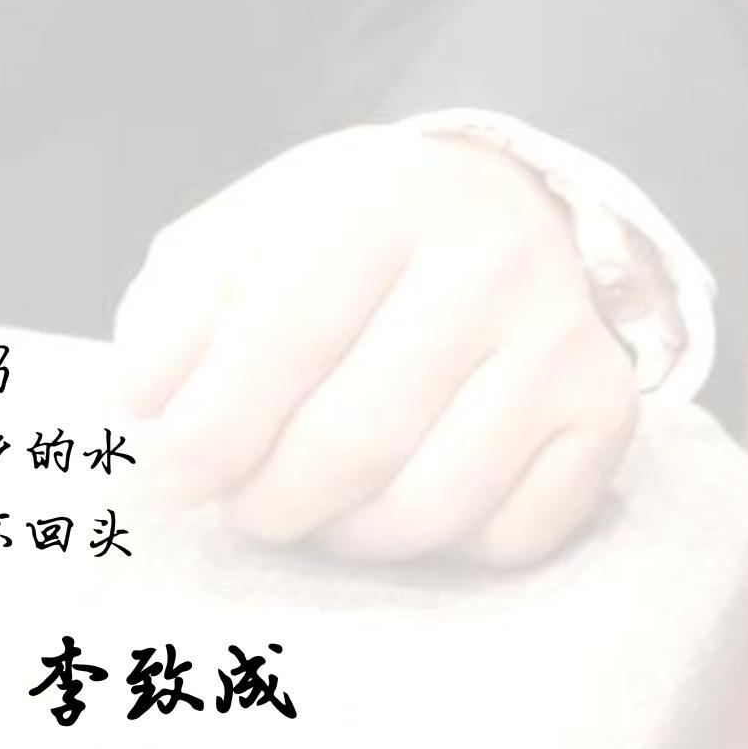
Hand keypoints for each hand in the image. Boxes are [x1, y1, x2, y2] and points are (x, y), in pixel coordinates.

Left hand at [109, 127, 642, 568]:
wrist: (492, 202)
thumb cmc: (337, 237)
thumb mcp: (241, 232)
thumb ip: (173, 310)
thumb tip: (142, 409)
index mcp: (375, 198)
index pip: (281, 337)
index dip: (210, 430)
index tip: (162, 481)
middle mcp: (483, 260)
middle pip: (354, 437)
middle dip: (268, 499)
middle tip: (234, 506)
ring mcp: (557, 337)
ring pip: (432, 503)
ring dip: (344, 536)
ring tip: (305, 508)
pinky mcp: (605, 409)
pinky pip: (511, 535)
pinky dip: (440, 550)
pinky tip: (400, 499)